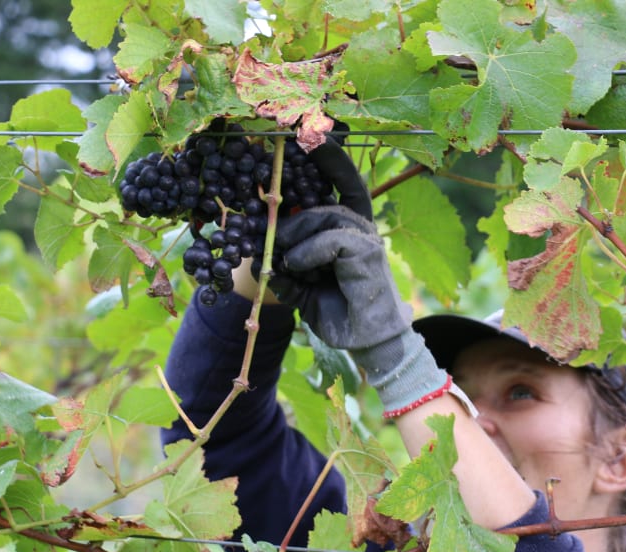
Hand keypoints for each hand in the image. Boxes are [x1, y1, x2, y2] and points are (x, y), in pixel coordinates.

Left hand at [267, 141, 447, 414]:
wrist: (368, 343)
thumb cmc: (339, 313)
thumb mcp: (302, 288)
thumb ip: (285, 270)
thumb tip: (257, 259)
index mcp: (346, 229)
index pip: (341, 183)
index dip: (330, 158)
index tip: (308, 135)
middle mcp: (359, 227)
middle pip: (327, 195)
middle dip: (296, 202)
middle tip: (267, 220)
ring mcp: (366, 237)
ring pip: (325, 216)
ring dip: (296, 235)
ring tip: (284, 259)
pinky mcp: (367, 252)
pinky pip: (332, 239)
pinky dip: (309, 252)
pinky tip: (299, 268)